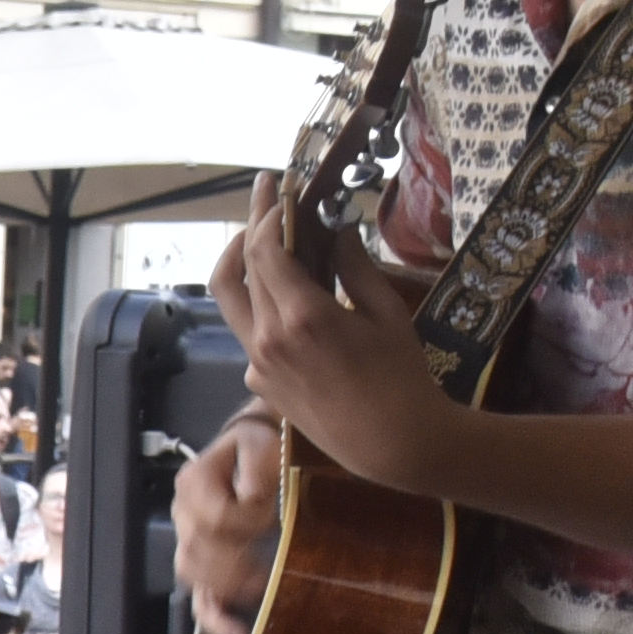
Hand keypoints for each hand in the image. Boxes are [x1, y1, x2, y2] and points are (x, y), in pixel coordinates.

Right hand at [174, 415, 280, 633]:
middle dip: (237, 563)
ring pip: (194, 574)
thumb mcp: (265, 444)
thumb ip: (258, 467)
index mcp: (194, 482)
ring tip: (258, 590)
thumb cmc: (262, 447)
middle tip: (270, 567)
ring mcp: (191, 542)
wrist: (259, 449)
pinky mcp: (205, 565)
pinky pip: (201, 598)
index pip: (216, 517)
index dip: (247, 521)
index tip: (272, 516)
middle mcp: (184, 514)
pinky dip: (216, 619)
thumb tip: (253, 499)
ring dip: (226, 586)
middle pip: (200, 550)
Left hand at [212, 202, 454, 499]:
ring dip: (240, 263)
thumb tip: (337, 228)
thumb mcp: (385, 313)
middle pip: (237, 269)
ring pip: (231, 301)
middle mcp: (267, 339)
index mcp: (301, 317)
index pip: (262, 250)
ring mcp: (257, 363)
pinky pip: (249, 332)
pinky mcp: (259, 383)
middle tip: (265, 193)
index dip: (267, 214)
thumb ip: (355, 266)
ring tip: (258, 234)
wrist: (392, 443)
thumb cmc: (401, 376)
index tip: (281, 190)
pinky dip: (260, 304)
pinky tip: (287, 294)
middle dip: (249, 224)